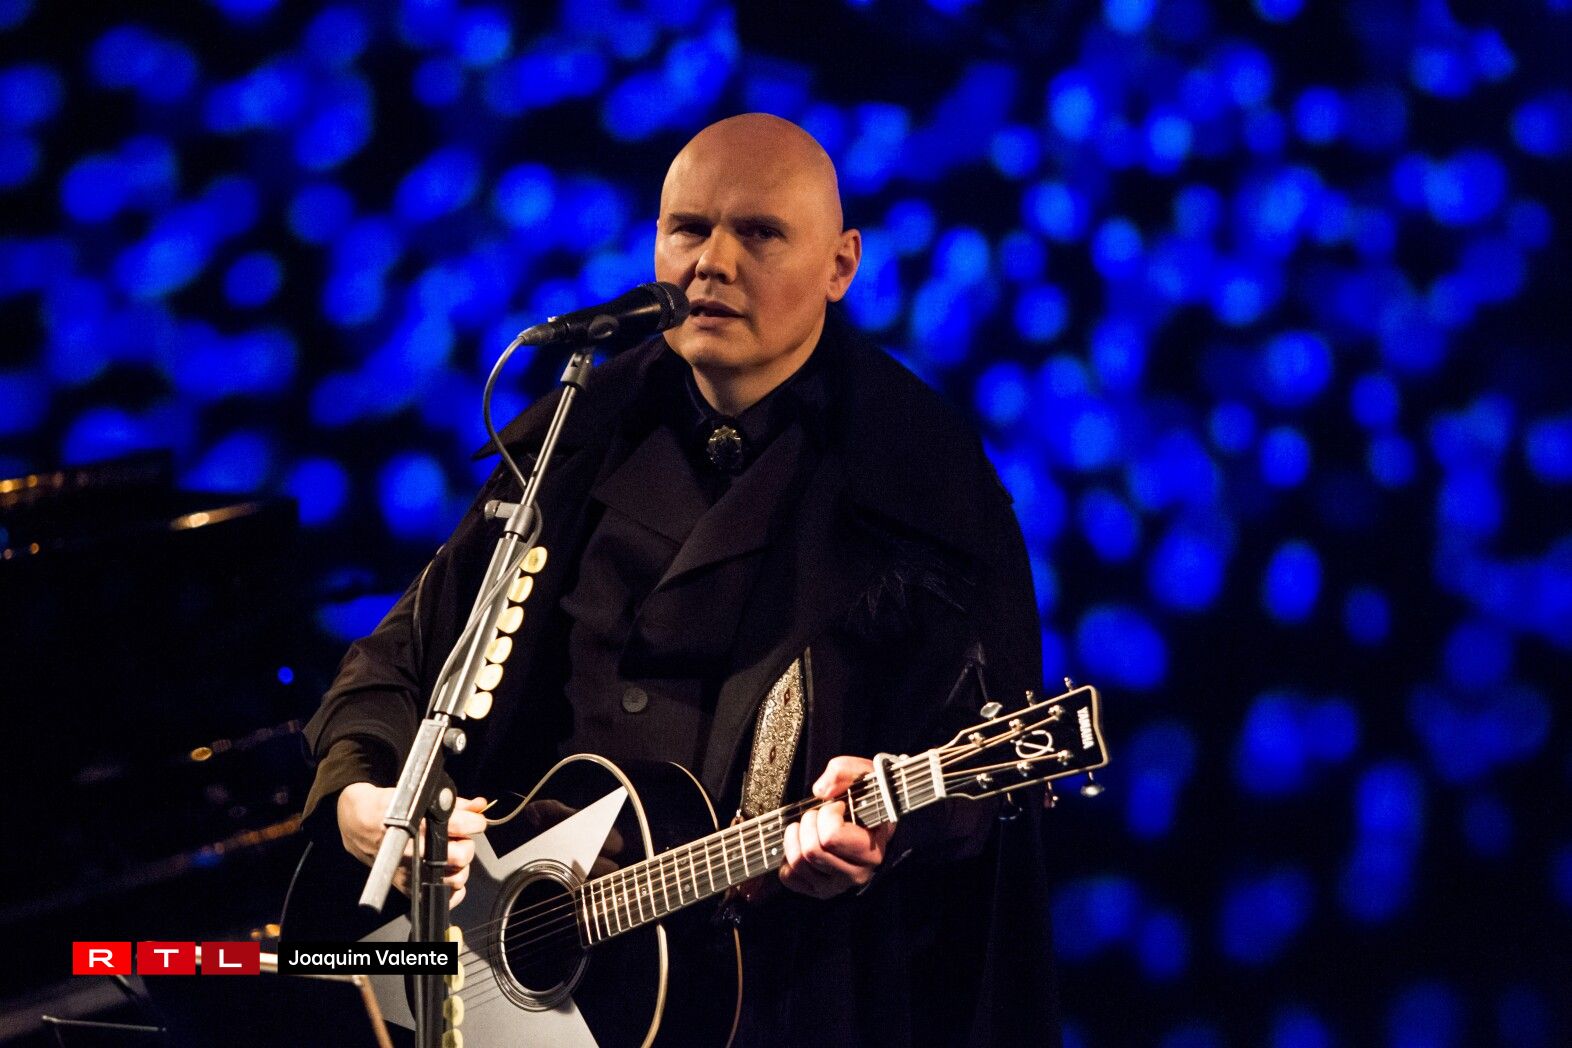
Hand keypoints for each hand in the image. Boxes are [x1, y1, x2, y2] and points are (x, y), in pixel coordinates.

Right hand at [337, 783, 488, 907]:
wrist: (360, 826)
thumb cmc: (389, 809)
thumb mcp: (421, 799)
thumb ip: (456, 804)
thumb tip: (480, 806)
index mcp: (419, 824)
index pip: (460, 825)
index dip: (475, 822)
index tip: (476, 821)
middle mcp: (415, 851)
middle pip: (461, 855)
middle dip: (467, 845)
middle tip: (462, 839)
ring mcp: (412, 872)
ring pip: (456, 879)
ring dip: (461, 867)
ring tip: (453, 856)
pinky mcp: (409, 887)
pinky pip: (441, 898)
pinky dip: (452, 891)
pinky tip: (449, 876)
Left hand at [778, 757, 895, 899]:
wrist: (871, 820)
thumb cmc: (867, 799)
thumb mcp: (863, 775)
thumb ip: (843, 771)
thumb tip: (820, 791)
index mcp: (871, 850)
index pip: (831, 837)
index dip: (827, 814)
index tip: (837, 806)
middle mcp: (857, 874)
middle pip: (812, 851)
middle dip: (809, 823)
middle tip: (819, 815)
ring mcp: (836, 886)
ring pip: (798, 862)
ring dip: (795, 837)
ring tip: (807, 826)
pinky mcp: (817, 891)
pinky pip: (789, 876)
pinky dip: (788, 857)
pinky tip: (801, 844)